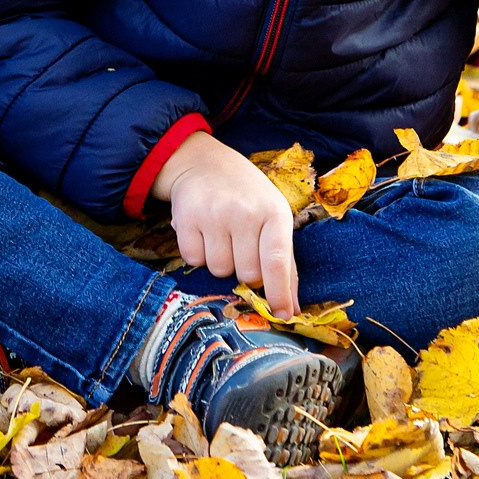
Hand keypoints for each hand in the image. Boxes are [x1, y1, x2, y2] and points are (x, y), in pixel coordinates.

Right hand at [153, 131, 300, 316]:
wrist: (205, 163)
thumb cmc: (247, 196)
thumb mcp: (273, 218)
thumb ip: (285, 264)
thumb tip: (292, 310)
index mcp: (273, 212)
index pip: (277, 261)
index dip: (279, 292)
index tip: (281, 315)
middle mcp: (244, 212)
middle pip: (246, 273)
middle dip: (244, 270)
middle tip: (241, 246)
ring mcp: (214, 214)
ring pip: (219, 270)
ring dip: (220, 262)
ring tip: (222, 236)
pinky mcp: (186, 218)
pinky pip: (194, 260)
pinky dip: (198, 254)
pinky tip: (203, 234)